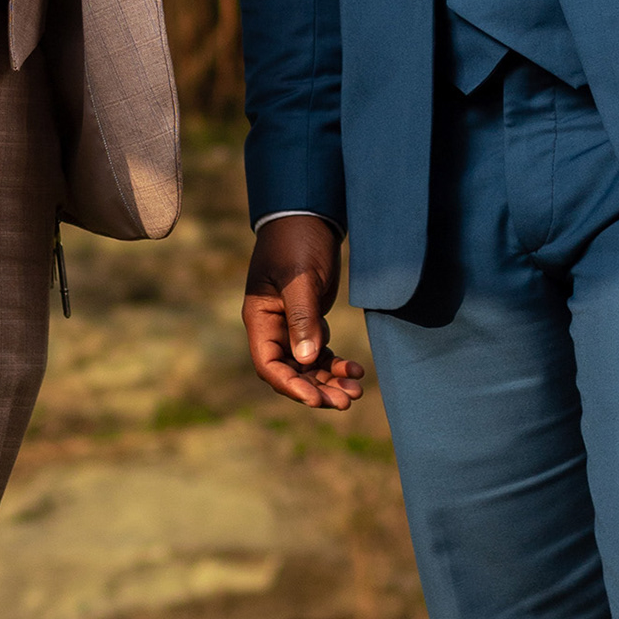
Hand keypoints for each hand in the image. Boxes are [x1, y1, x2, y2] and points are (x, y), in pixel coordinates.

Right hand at [242, 216, 364, 411]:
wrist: (310, 216)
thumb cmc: (297, 242)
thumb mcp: (299, 278)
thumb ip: (302, 318)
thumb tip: (305, 360)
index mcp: (261, 318)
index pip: (269, 364)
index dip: (291, 385)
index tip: (316, 399)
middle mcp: (274, 327)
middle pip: (291, 371)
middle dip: (316, 389)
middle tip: (345, 401)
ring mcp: (292, 326)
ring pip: (308, 366)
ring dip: (330, 380)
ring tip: (355, 391)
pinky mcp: (310, 320)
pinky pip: (321, 352)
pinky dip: (337, 363)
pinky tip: (357, 370)